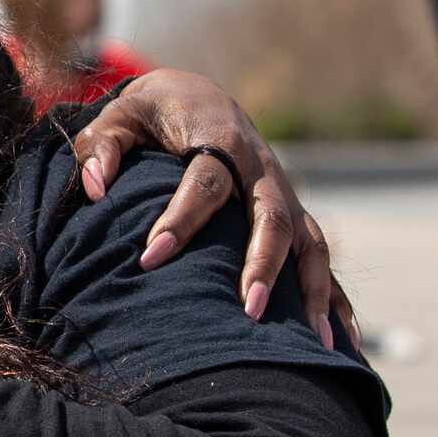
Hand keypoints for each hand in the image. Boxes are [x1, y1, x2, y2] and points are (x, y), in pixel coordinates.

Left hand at [73, 70, 353, 343]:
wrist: (199, 96)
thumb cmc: (152, 114)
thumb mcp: (120, 116)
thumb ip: (100, 146)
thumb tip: (96, 188)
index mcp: (218, 138)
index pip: (204, 183)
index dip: (180, 219)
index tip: (149, 257)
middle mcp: (260, 168)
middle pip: (271, 216)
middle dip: (263, 263)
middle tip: (247, 308)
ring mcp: (283, 194)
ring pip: (309, 241)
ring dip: (313, 288)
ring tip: (314, 340)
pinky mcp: (293, 214)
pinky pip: (319, 257)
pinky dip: (335, 295)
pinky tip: (342, 340)